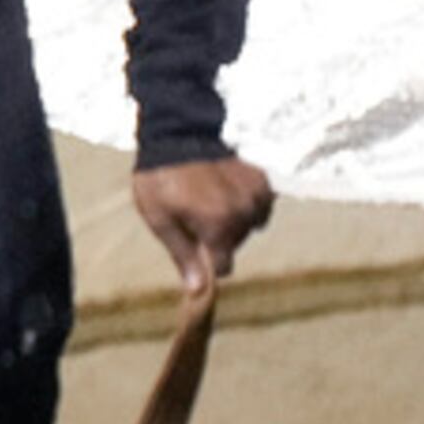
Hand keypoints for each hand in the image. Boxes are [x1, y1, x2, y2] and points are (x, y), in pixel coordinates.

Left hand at [134, 157, 273, 296]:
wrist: (177, 132)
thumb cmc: (160, 177)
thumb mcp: (159, 218)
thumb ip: (182, 255)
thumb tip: (197, 291)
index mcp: (218, 225)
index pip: (224, 266)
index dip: (206, 261)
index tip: (194, 247)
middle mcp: (244, 212)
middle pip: (236, 245)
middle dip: (218, 237)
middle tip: (194, 214)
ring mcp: (257, 195)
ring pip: (250, 227)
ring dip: (233, 220)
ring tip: (208, 198)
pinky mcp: (263, 179)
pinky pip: (260, 206)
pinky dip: (246, 203)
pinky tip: (226, 190)